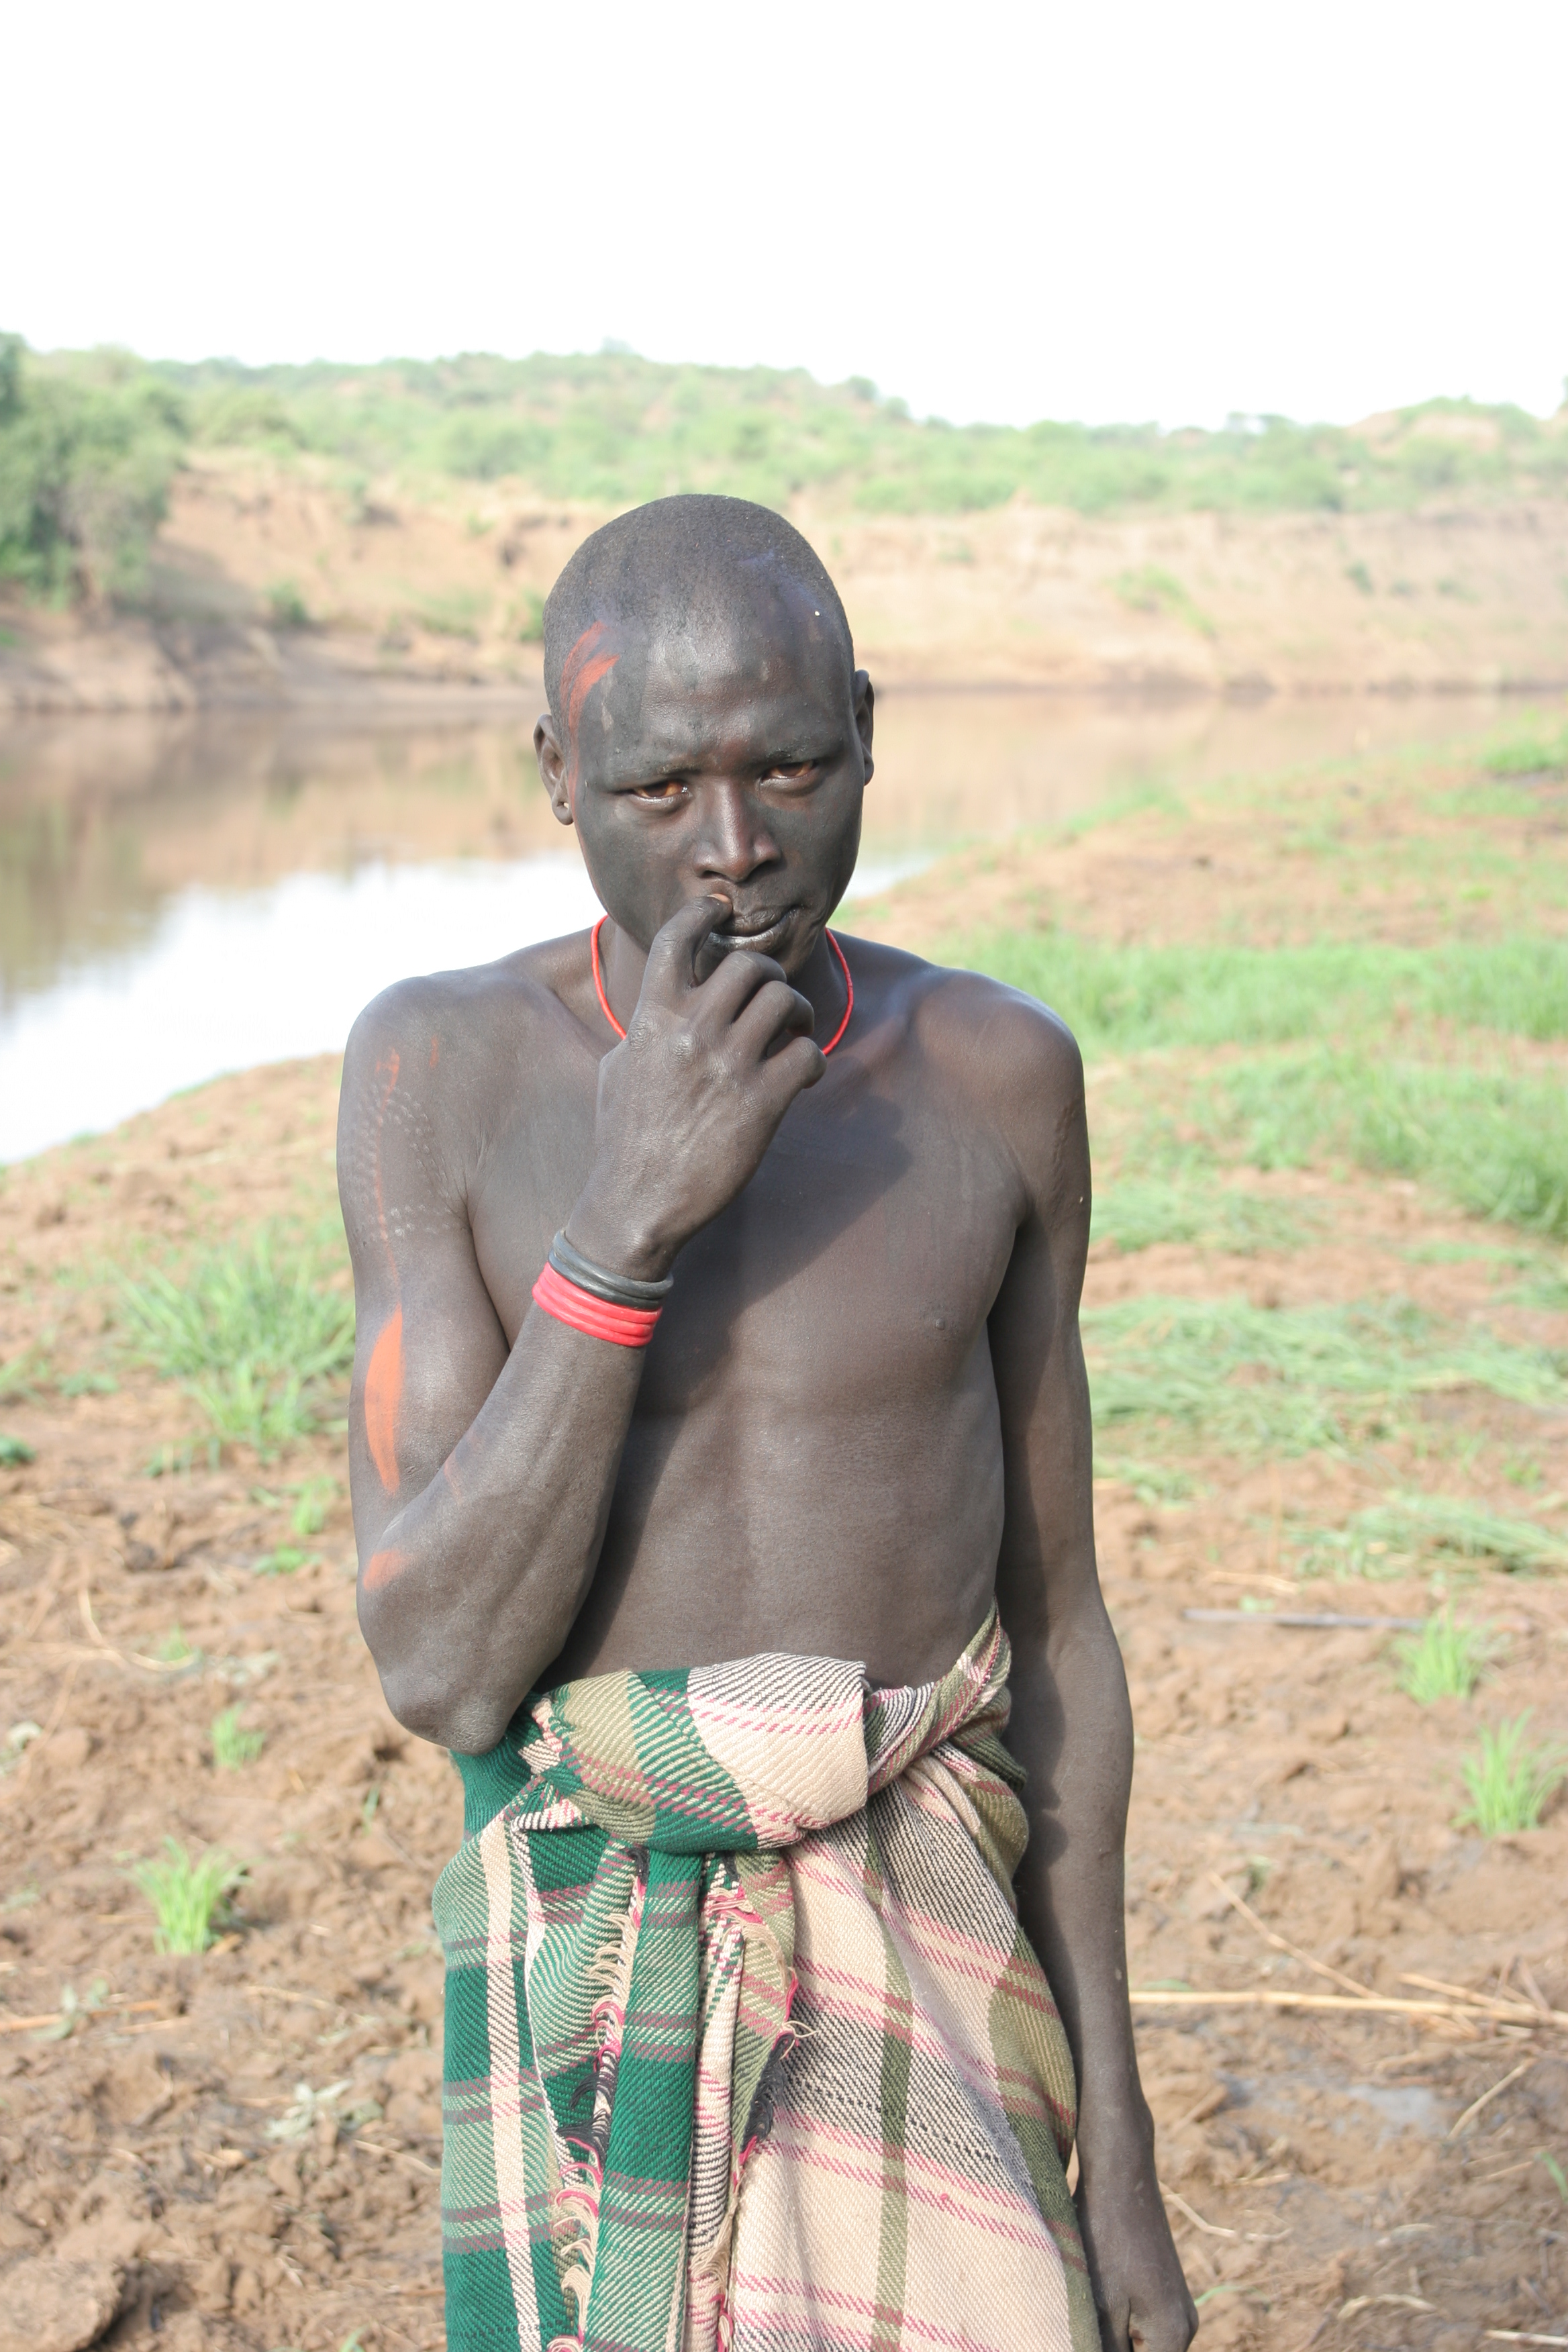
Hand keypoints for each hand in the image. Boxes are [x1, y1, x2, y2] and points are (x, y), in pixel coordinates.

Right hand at [569, 895, 824, 1276]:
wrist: (636, 1204)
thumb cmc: (622, 1140)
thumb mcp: (617, 1071)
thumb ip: (643, 1030)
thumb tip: (659, 1008)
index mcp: (651, 1018)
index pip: (678, 939)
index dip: (703, 913)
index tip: (721, 909)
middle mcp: (692, 1032)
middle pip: (750, 965)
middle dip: (769, 976)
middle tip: (773, 1000)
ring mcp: (729, 1065)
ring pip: (786, 1001)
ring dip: (798, 1014)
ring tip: (793, 1034)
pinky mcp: (762, 1103)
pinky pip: (807, 1055)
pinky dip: (810, 1061)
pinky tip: (800, 1077)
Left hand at [1076, 2127, 1196, 2351]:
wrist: (1121, 2173)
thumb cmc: (1107, 2236)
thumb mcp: (1101, 2305)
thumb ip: (1107, 2347)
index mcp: (1173, 2337)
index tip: (1086, 2331)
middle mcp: (1185, 2326)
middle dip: (1110, 2344)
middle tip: (1086, 2316)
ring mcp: (1178, 2305)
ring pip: (1140, 2342)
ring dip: (1111, 2335)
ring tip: (1088, 2304)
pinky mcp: (1165, 2287)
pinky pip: (1141, 2322)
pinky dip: (1118, 2318)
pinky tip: (1096, 2292)